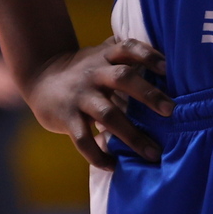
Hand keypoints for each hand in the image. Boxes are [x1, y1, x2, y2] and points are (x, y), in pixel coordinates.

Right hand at [24, 37, 171, 167]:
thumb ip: (127, 57)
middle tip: (172, 111)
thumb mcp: (101, 55)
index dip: (148, 55)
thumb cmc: (84, 69)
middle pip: (123, 78)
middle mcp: (94, 73)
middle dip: (148, 94)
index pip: (129, 47)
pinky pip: (83, 139)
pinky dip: (98, 155)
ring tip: (153, 153)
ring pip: (108, 114)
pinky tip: (113, 166)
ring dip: (132, 135)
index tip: (168, 68)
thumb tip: (171, 67)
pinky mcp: (67, 118)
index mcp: (105, 56)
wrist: (40, 78)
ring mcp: (80, 96)